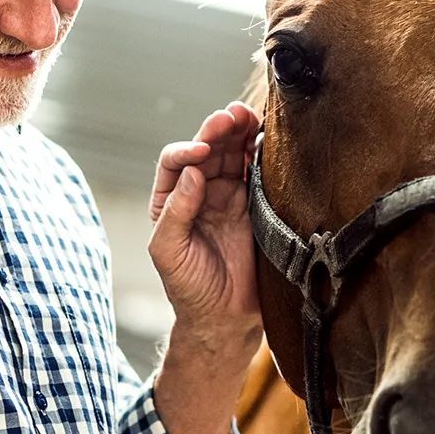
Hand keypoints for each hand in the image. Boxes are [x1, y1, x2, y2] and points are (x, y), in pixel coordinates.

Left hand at [149, 102, 261, 356]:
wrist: (225, 317)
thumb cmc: (189, 288)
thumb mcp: (168, 252)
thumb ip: (175, 213)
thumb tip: (191, 173)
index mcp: (171, 200)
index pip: (176, 163)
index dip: (187, 150)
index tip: (201, 153)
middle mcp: (199, 192)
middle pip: (208, 150)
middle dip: (217, 131)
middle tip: (230, 116)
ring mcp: (229, 197)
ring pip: (233, 155)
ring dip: (240, 133)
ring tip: (248, 116)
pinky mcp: (256, 206)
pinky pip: (258, 173)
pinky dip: (262, 153)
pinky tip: (266, 137)